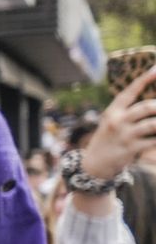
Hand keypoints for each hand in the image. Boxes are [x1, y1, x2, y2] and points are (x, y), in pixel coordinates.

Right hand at [83, 67, 155, 181]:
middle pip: (146, 107)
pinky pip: (153, 141)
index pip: (130, 91)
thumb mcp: (111, 120)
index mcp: (113, 111)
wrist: (95, 164)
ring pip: (152, 124)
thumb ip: (127, 109)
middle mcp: (118, 121)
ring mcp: (124, 136)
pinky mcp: (130, 149)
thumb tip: (151, 100)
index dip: (145, 79)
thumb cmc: (109, 137)